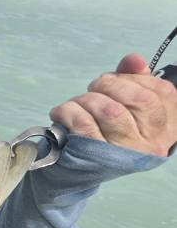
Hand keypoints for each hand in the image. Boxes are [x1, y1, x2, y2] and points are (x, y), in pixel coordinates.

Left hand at [50, 53, 176, 156]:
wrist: (80, 168)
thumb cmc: (109, 130)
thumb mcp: (128, 104)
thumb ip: (133, 78)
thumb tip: (133, 59)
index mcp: (168, 127)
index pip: (162, 92)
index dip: (133, 79)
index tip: (115, 79)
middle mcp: (154, 143)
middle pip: (139, 100)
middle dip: (109, 85)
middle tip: (94, 87)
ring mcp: (127, 153)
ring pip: (110, 111)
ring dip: (87, 99)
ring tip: (78, 102)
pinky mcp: (97, 159)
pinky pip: (83, 125)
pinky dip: (68, 111)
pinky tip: (62, 112)